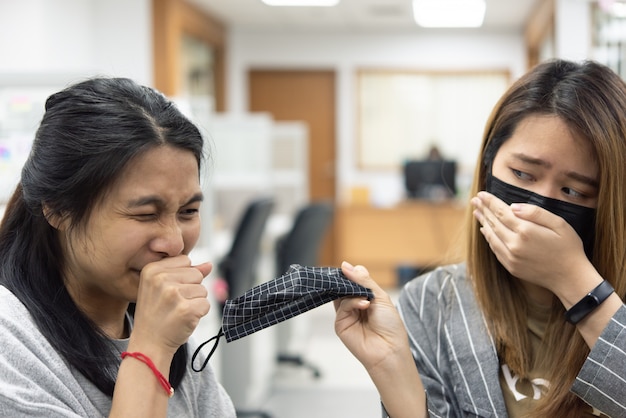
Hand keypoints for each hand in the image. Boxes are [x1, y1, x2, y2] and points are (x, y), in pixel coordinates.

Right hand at [132, 255, 211, 353]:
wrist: (148, 345)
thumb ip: (185, 272)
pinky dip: (199, 313)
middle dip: (190, 289)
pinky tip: (183, 319)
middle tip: (172, 304)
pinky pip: (206, 304)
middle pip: (196, 274)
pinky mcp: (186, 309)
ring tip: (176, 312)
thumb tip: (209, 264)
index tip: (168, 292)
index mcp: (151, 269)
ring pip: (203, 289)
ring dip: (195, 302)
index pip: (185, 260)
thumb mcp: (161, 288)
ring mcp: (173, 294)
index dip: (182, 278)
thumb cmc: (156, 316)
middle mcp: (160, 279)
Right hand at [334, 261, 409, 371]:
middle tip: (349, 275)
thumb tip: (346, 265)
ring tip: (363, 295)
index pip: (354, 280)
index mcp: (366, 297)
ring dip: (350, 291)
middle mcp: (355, 305)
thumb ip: (363, 281)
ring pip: (340, 295)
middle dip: (347, 280)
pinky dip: (352, 302)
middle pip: (344, 287)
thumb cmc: (390, 326)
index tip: (347, 267)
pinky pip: (342, 306)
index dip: (351, 273)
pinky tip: (364, 304)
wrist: (389, 350)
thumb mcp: (380, 297)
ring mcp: (347, 314)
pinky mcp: (340, 324)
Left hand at [471, 191, 592, 295]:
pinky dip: (488, 238)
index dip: (490, 202)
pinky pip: (495, 249)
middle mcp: (514, 244)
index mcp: (525, 230)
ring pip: (491, 236)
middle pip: (493, 222)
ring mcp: (510, 257)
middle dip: (483, 209)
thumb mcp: (559, 224)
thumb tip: (512, 206)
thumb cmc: (568, 248)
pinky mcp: (510, 266)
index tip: (481, 194)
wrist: (570, 277)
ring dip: (483, 222)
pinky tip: (485, 230)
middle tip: (474, 200)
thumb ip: (535, 213)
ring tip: (476, 212)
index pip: (501, 212)